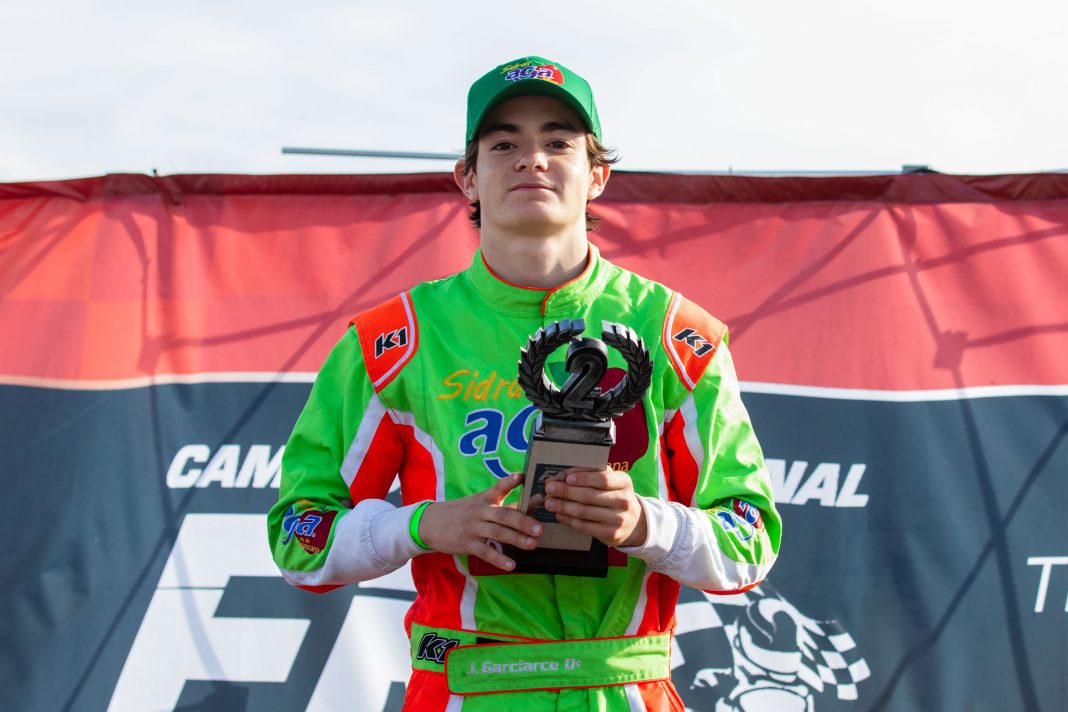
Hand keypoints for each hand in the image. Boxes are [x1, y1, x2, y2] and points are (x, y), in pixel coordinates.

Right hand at [419, 472, 541, 570]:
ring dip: (516, 539)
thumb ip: (502, 505)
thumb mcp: (478, 503)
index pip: (498, 487)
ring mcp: (472, 528)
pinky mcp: (466, 543)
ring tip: (533, 545)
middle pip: (503, 514)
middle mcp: (479, 511)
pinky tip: (511, 564)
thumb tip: (530, 504)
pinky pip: (485, 552)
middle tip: (540, 528)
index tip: (522, 476)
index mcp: (483, 499)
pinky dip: (498, 559)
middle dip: (523, 521)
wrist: (429, 523)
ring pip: (497, 533)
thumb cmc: (461, 513)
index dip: (510, 481)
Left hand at [543, 467, 647, 546]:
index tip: (566, 478)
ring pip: (584, 512)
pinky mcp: (610, 533)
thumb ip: (591, 475)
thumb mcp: (611, 481)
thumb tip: (563, 476)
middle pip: (589, 495)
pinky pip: (584, 526)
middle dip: (566, 491)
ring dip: (563, 506)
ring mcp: (618, 519)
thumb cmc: (615, 496)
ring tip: (549, 502)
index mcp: (624, 482)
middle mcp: (624, 500)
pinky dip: (569, 519)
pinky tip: (559, 514)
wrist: (633, 522)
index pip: (603, 478)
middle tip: (549, 488)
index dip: (583, 478)